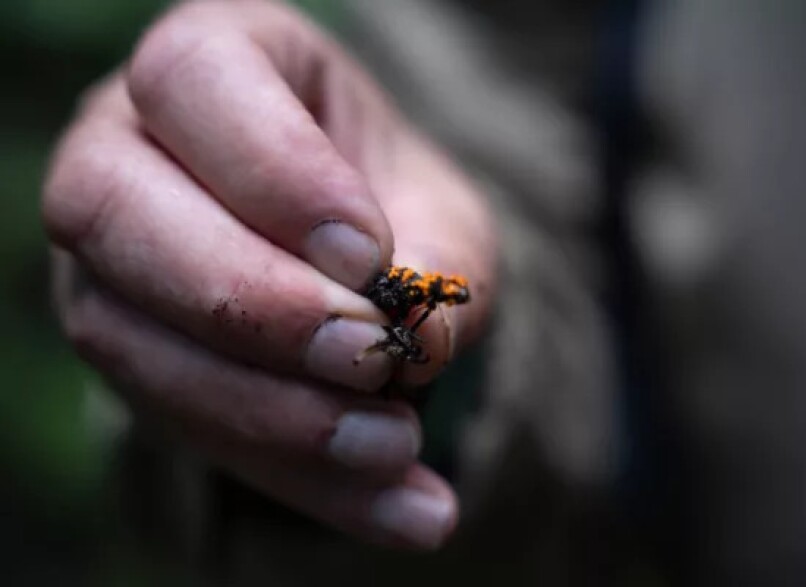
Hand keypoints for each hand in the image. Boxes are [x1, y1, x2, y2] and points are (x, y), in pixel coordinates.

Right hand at [42, 0, 495, 549]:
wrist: (355, 258)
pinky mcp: (129, 353)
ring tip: (395, 447)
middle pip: (113, 207)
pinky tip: (400, 508)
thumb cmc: (392, 205)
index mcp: (211, 63)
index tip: (371, 253)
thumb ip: (434, 269)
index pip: (192, 80)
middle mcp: (123, 149)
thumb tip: (411, 351)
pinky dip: (298, 479)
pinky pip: (180, 425)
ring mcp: (106, 259)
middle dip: (250, 302)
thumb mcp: (439, 213)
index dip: (275, 174)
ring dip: (270, 413)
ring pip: (126, 335)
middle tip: (370, 357)